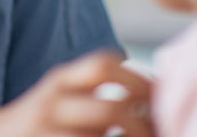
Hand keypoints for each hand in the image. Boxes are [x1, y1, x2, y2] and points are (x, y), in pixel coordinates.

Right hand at [0, 50, 152, 136]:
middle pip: (111, 111)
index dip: (139, 79)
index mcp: (60, 81)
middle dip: (143, 126)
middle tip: (158, 132)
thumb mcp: (60, 98)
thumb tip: (152, 106)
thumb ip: (94, 96)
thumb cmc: (37, 124)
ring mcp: (46, 131)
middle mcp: (52, 104)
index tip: (158, 96)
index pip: (104, 66)